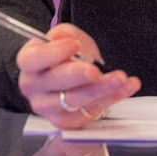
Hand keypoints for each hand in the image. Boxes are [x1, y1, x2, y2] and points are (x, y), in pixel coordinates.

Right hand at [17, 23, 140, 127]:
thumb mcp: (66, 36)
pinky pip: (91, 110)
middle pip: (55, 83)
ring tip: (120, 77)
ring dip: (101, 88)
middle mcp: (34, 88)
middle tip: (94, 70)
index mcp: (29, 63)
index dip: (53, 53)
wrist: (68, 76)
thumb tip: (65, 39)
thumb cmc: (65, 55)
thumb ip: (65, 34)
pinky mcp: (67, 121)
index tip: (74, 46)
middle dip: (77, 75)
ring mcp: (48, 107)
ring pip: (75, 100)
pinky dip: (112, 97)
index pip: (34, 59)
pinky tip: (126, 87)